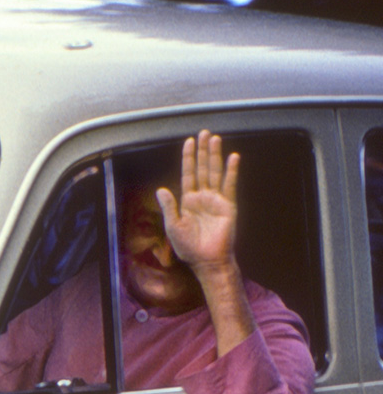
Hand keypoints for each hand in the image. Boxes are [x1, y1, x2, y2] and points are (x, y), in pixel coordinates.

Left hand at [155, 129, 240, 277]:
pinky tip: (232, 158)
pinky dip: (231, 171)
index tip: (189, 142)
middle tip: (204, 133)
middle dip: (202, 151)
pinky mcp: (228, 206)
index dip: (188, 158)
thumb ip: (169, 206)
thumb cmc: (188, 247)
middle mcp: (202, 197)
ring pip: (215, 173)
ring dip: (214, 156)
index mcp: (188, 201)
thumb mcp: (173, 226)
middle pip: (202, 169)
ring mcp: (216, 200)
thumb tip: (161, 189)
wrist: (206, 261)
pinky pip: (229, 185)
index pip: (188, 174)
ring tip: (214, 139)